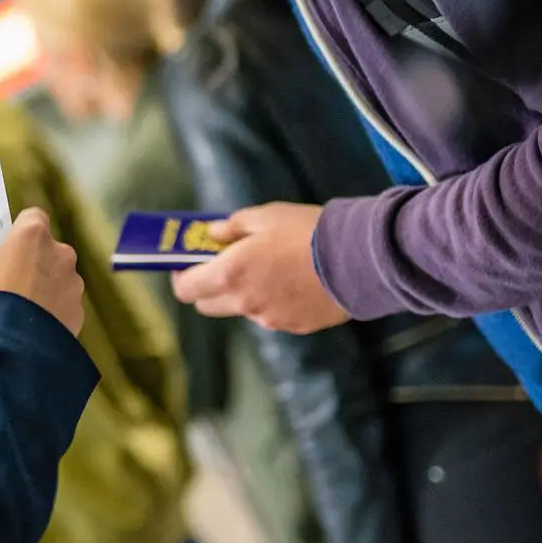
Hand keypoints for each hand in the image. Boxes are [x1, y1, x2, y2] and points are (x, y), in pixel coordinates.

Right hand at [0, 208, 84, 334]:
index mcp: (32, 236)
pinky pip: (65, 307)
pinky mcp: (79, 312)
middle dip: (36, 264)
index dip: (21, 233)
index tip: (10, 249)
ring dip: (47, 290)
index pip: (33, 217)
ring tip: (25, 313)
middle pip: (50, 251)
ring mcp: (74, 284)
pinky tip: (36, 331)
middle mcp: (60, 253)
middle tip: (14, 285)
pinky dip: (54, 314)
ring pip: (60, 280)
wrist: (7, 348)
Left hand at [172, 202, 350, 333]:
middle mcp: (245, 303)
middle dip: (207, 288)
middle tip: (222, 266)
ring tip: (269, 270)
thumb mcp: (265, 216)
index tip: (187, 264)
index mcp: (229, 275)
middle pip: (208, 306)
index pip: (186, 291)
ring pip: (242, 310)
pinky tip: (294, 282)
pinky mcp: (295, 326)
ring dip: (243, 295)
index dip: (182, 278)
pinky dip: (273, 302)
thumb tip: (212, 234)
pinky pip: (272, 316)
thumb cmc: (308, 231)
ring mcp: (270, 319)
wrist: (359, 258)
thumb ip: (232, 227)